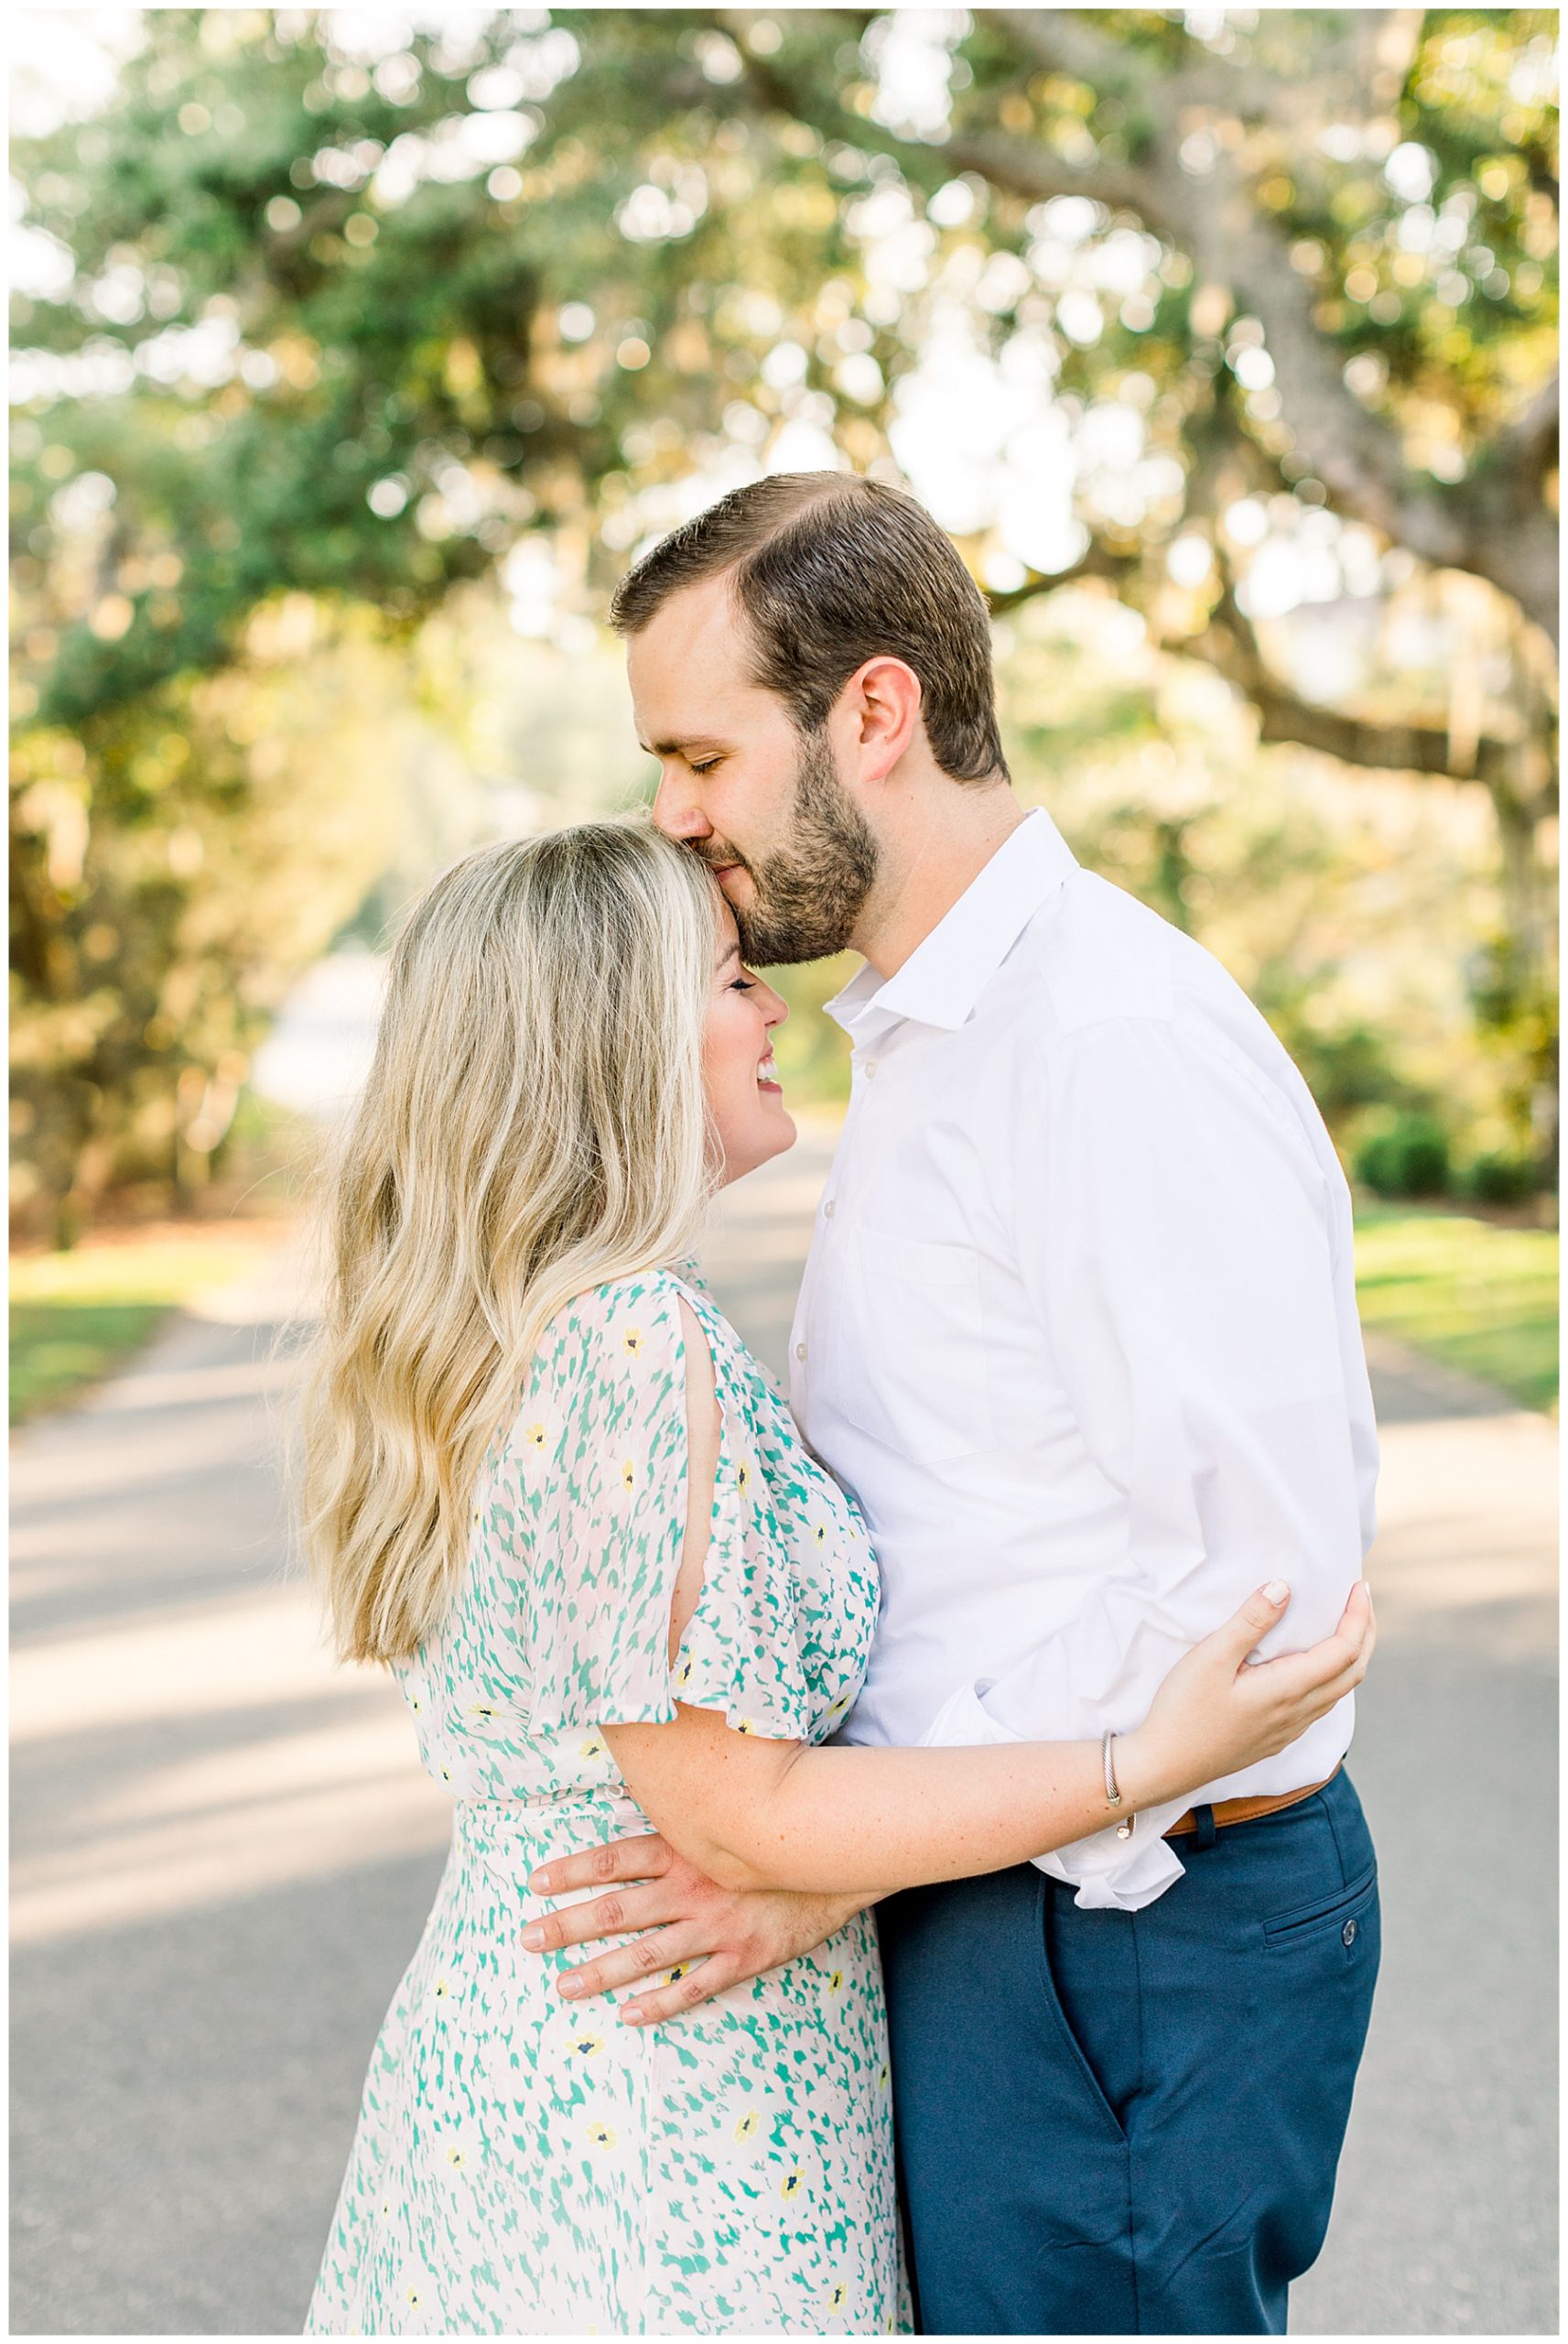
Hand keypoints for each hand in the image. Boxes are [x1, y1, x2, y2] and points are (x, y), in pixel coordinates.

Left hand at [520, 1833, 867, 2024]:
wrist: (839, 1859)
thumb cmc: (774, 1833)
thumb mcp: (725, 1816)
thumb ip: (683, 1815)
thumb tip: (646, 1785)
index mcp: (685, 1849)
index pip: (615, 1858)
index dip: (574, 1870)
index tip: (535, 1882)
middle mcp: (694, 1887)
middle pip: (619, 1910)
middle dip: (569, 1926)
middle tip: (527, 1939)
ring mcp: (718, 1925)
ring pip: (647, 1955)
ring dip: (601, 1972)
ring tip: (563, 1985)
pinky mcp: (744, 1956)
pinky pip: (694, 1986)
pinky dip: (660, 2003)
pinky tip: (628, 2015)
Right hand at [1119, 1578, 1374, 1812]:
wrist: (1166, 1766)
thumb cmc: (1183, 1710)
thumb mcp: (1211, 1657)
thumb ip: (1250, 1622)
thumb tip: (1284, 1589)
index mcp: (1287, 1690)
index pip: (1343, 1651)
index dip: (1357, 1617)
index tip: (1357, 1586)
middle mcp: (1298, 1713)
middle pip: (1353, 1672)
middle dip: (1365, 1633)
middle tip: (1361, 1599)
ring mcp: (1289, 1729)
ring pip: (1339, 1692)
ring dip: (1352, 1656)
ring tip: (1347, 1625)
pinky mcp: (1276, 1738)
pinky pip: (1321, 1705)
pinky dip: (1333, 1677)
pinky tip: (1315, 1666)